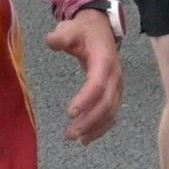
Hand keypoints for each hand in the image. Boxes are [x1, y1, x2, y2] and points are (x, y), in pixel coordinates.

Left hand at [46, 12, 123, 143]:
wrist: (101, 29)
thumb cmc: (83, 31)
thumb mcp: (71, 29)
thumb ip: (61, 36)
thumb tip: (51, 40)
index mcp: (104, 61)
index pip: (97, 84)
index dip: (85, 99)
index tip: (70, 112)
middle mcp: (115, 76)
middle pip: (106, 103)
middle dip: (89, 121)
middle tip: (70, 134)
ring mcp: (117, 86)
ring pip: (111, 112)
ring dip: (95, 128)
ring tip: (77, 139)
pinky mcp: (115, 93)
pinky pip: (112, 114)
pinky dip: (101, 127)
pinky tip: (87, 137)